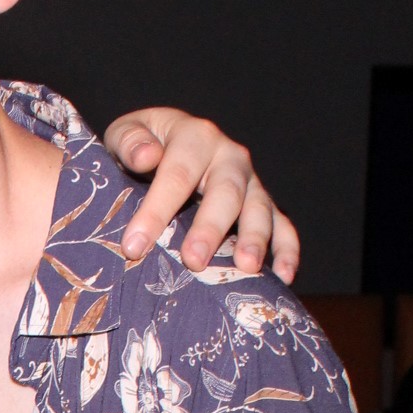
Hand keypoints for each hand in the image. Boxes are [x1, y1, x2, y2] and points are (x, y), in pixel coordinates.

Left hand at [103, 107, 299, 282]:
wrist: (162, 145)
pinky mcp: (263, 205)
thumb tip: (146, 156)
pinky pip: (283, 225)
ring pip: (259, 208)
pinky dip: (287, 250)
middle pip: (225, 191)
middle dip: (210, 228)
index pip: (177, 173)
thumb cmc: (139, 147)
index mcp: (195, 136)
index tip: (135, 246)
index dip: (156, 210)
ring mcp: (250, 181)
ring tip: (246, 267)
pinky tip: (283, 277)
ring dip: (254, 238)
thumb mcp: (125, 135)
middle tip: (194, 261)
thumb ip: (129, 142)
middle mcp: (229, 156)